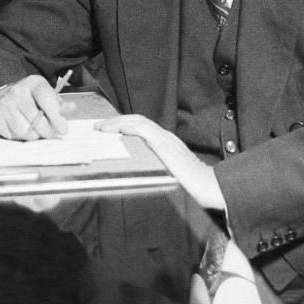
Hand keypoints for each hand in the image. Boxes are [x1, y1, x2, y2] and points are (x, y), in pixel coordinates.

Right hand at [0, 75, 68, 139]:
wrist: (5, 98)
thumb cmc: (32, 99)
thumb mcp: (47, 96)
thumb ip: (60, 104)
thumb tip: (72, 107)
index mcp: (33, 83)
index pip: (46, 99)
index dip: (56, 116)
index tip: (63, 129)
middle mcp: (16, 92)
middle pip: (36, 119)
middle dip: (47, 131)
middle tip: (51, 133)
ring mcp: (4, 106)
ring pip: (25, 131)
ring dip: (34, 135)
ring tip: (36, 130)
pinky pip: (13, 136)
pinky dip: (21, 137)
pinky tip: (22, 128)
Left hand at [97, 115, 225, 210]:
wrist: (204, 183)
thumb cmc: (188, 181)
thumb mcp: (167, 168)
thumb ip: (155, 163)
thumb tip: (136, 167)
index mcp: (164, 140)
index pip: (140, 124)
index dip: (122, 123)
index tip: (107, 128)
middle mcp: (164, 135)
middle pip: (136, 119)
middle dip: (115, 120)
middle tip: (99, 125)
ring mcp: (165, 138)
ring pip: (138, 121)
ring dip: (118, 122)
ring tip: (103, 127)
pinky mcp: (164, 144)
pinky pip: (144, 130)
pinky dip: (130, 127)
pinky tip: (119, 129)